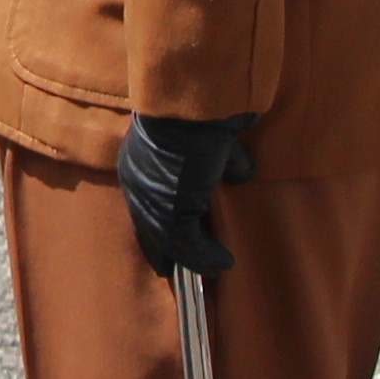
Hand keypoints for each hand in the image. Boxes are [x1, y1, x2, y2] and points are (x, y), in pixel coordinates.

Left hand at [117, 112, 255, 274]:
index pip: (147, 206)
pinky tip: (225, 262)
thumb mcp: (211, 139)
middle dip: (165, 251)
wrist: (194, 107)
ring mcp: (151, 203)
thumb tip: (241, 172)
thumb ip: (221, 160)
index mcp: (140, 164)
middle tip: (181, 269)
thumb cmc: (202, 112)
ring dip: (192, 261)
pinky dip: (208, 258)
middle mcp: (138, 186)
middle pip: (148, 231)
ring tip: (212, 271)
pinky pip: (189, 248)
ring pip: (169, 244)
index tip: (174, 242)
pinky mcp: (170, 215)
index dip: (161, 225)